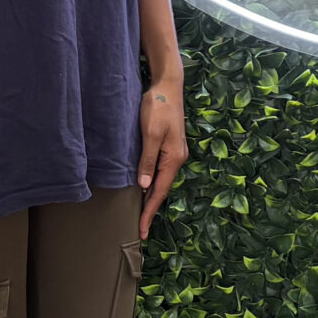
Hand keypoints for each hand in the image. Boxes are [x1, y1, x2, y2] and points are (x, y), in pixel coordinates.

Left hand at [137, 79, 187, 241]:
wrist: (167, 86)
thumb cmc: (157, 107)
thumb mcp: (150, 133)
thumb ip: (148, 160)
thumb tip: (144, 185)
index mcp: (173, 158)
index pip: (160, 192)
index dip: (150, 211)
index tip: (142, 230)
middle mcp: (176, 159)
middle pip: (162, 190)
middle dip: (151, 209)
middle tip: (141, 230)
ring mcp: (173, 153)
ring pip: (162, 181)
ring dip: (152, 198)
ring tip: (142, 214)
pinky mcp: (169, 146)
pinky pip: (161, 171)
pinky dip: (153, 184)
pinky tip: (145, 188)